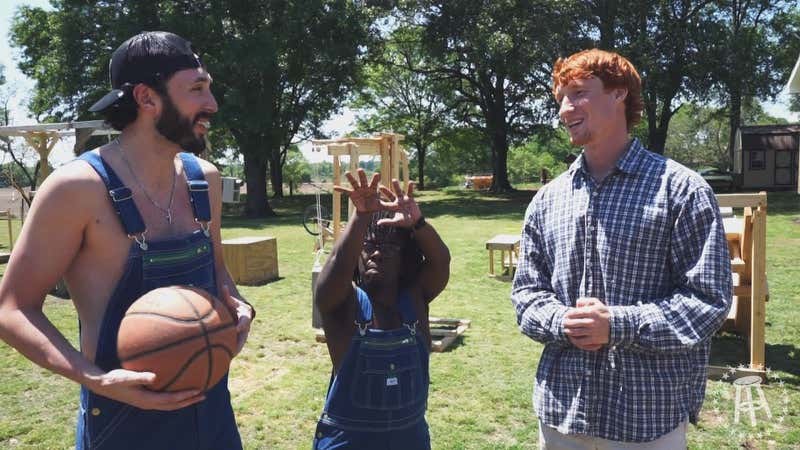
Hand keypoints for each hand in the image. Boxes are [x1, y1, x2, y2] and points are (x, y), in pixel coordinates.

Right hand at [89, 368, 204, 410]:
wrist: (103, 385)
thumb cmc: (114, 379)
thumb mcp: (126, 377)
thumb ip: (140, 376)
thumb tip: (154, 377)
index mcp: (147, 400)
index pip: (170, 400)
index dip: (185, 396)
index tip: (198, 391)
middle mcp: (149, 404)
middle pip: (173, 405)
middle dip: (189, 400)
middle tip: (204, 395)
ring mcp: (147, 402)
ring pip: (170, 404)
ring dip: (184, 400)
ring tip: (197, 394)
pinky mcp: (146, 398)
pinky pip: (165, 400)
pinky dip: (175, 397)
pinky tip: (180, 388)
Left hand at [222, 284, 251, 355]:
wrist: (240, 313)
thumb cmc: (234, 306)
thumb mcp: (231, 301)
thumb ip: (227, 296)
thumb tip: (224, 286)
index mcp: (245, 316)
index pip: (245, 321)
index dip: (242, 325)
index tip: (237, 329)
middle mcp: (246, 326)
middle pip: (244, 335)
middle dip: (240, 341)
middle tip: (235, 347)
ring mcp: (244, 333)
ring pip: (241, 342)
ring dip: (236, 349)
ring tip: (230, 356)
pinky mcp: (240, 338)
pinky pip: (236, 344)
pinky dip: (232, 350)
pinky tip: (225, 356)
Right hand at [334, 169, 383, 213]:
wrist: (367, 209)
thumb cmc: (375, 205)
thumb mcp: (381, 206)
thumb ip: (388, 205)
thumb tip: (397, 207)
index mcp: (373, 189)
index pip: (375, 182)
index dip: (376, 179)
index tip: (377, 174)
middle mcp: (365, 187)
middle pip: (364, 180)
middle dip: (362, 175)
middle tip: (360, 170)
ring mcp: (358, 189)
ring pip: (354, 182)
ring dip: (350, 178)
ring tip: (347, 172)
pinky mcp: (352, 194)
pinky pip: (346, 191)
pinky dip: (340, 189)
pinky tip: (335, 187)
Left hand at [376, 179, 421, 227]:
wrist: (415, 222)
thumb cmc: (405, 222)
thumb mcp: (396, 222)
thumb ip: (388, 222)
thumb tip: (378, 223)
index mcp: (393, 207)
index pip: (385, 202)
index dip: (379, 201)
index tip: (372, 199)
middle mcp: (397, 202)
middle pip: (390, 195)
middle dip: (386, 191)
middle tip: (380, 187)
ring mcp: (403, 199)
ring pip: (399, 191)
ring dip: (396, 186)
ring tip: (393, 180)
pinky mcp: (410, 198)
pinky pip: (410, 192)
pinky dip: (410, 188)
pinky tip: (410, 182)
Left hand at [563, 297, 610, 350]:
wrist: (617, 326)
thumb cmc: (604, 313)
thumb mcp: (597, 303)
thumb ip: (586, 301)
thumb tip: (576, 303)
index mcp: (591, 312)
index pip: (574, 313)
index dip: (568, 314)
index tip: (566, 315)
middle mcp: (591, 322)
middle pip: (573, 323)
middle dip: (566, 323)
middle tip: (563, 323)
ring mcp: (593, 331)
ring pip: (575, 332)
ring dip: (569, 331)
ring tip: (566, 330)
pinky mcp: (594, 339)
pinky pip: (581, 341)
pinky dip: (575, 340)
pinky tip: (572, 338)